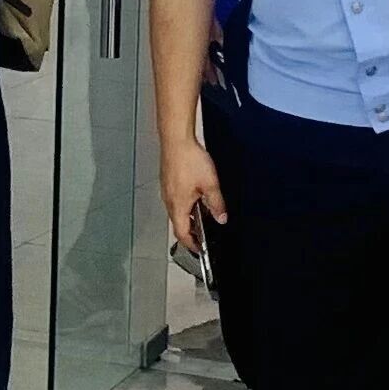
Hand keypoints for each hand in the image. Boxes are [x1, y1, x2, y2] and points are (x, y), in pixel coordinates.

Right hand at [162, 138, 225, 252]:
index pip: (182, 233)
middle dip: (190, 231)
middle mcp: (169, 200)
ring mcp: (166, 190)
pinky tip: (194, 196)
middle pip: (178, 223)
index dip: (191, 244)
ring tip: (201, 216)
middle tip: (202, 235)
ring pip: (176, 211)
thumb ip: (217, 204)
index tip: (199, 249)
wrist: (176, 140)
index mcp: (178, 205)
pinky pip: (175, 200)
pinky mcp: (167, 181)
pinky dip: (184, 205)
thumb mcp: (210, 184)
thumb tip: (222, 218)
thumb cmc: (189, 159)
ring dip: (187, 217)